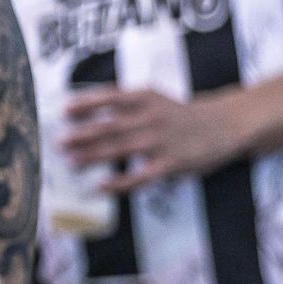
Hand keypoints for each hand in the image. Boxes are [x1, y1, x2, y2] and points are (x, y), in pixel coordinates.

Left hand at [61, 88, 238, 192]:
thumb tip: (84, 113)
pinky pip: (140, 176)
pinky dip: (118, 182)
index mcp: (145, 97)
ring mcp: (161, 142)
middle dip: (82, 134)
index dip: (86, 104)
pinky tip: (100, 186)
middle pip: (110, 126)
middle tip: (59, 141)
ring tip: (71, 162)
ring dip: (93, 157)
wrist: (222, 125)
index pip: (110, 97)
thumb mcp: (153, 98)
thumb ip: (123, 103)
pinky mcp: (171, 164)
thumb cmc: (178, 113)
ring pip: (121, 150)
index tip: (64, 111)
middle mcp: (151, 117)